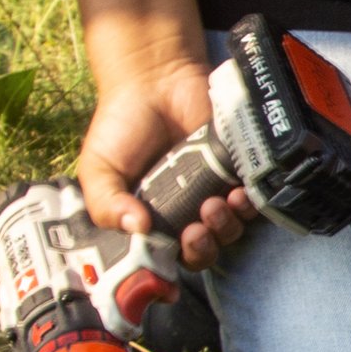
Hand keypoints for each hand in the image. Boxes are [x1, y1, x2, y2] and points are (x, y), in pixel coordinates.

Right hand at [77, 66, 252, 269]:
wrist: (154, 80)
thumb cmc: (120, 127)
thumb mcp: (98, 169)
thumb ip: (106, 204)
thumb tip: (137, 229)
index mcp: (150, 220)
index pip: (165, 259)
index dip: (172, 271)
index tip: (172, 266)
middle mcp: (183, 212)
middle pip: (203, 252)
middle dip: (203, 248)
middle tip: (196, 229)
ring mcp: (211, 192)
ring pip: (230, 230)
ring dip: (226, 226)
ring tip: (215, 204)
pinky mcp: (235, 171)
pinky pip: (252, 200)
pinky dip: (249, 204)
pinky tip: (237, 193)